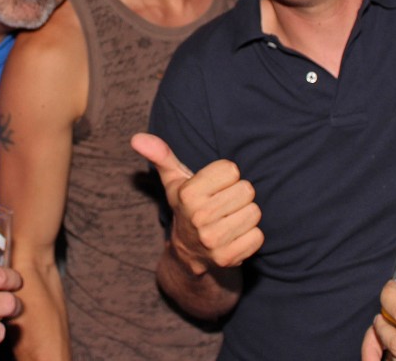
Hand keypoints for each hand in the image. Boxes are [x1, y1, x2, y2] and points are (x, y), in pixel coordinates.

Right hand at [131, 133, 262, 274]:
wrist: (189, 254)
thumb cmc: (187, 207)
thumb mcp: (174, 181)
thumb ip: (161, 155)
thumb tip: (137, 138)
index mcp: (188, 194)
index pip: (231, 169)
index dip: (226, 177)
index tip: (214, 187)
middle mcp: (199, 217)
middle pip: (246, 190)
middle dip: (237, 195)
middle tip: (223, 204)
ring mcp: (213, 240)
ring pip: (254, 212)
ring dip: (245, 215)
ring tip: (228, 219)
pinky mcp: (229, 258)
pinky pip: (257, 236)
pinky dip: (250, 236)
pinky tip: (234, 237)